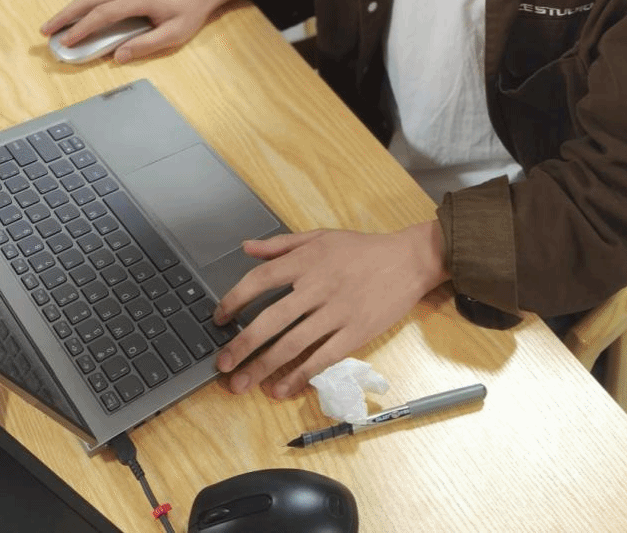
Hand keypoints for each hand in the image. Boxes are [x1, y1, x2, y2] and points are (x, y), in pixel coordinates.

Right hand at [39, 0, 243, 62]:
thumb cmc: (190, 11)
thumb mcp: (175, 33)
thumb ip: (146, 45)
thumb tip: (118, 57)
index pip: (103, 14)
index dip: (82, 28)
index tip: (66, 42)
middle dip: (65, 15)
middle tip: (45, 31)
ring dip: (70, 8)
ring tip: (54, 24)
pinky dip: (82, 3)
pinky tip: (75, 14)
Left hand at [213, 223, 449, 399]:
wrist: (408, 260)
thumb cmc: (362, 249)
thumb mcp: (321, 236)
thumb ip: (281, 244)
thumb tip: (246, 247)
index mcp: (307, 261)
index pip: (260, 280)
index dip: (234, 300)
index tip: (218, 318)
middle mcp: (318, 287)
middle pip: (271, 320)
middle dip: (242, 346)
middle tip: (222, 365)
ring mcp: (336, 312)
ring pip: (292, 345)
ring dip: (263, 368)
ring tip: (242, 385)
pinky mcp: (354, 333)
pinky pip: (322, 359)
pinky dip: (299, 377)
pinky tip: (281, 389)